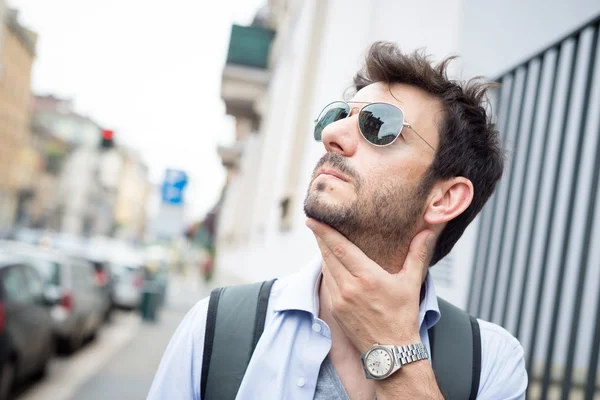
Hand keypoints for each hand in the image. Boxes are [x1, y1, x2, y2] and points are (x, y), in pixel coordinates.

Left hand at [306, 218, 433, 352]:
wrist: (391, 352)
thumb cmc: (403, 317)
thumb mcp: (412, 283)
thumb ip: (417, 254)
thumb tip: (427, 232)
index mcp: (367, 278)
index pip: (339, 248)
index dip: (324, 232)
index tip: (312, 219)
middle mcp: (349, 288)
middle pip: (327, 255)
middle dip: (320, 238)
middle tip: (314, 222)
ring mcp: (339, 300)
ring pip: (325, 269)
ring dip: (323, 254)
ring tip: (322, 239)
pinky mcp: (334, 309)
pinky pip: (327, 283)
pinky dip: (327, 271)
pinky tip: (329, 263)